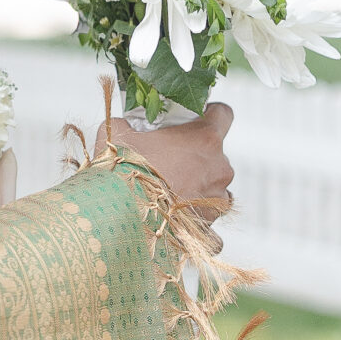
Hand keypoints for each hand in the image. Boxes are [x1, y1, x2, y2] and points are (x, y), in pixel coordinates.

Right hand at [118, 100, 234, 217]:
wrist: (120, 217)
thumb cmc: (123, 174)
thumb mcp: (118, 135)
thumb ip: (129, 124)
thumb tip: (126, 124)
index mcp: (204, 138)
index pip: (223, 114)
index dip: (209, 115)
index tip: (195, 121)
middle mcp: (219, 167)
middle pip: (216, 154)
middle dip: (196, 156)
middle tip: (169, 161)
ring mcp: (218, 197)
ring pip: (215, 186)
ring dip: (198, 186)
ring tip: (169, 193)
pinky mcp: (211, 224)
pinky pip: (209, 216)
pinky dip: (195, 215)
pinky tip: (175, 215)